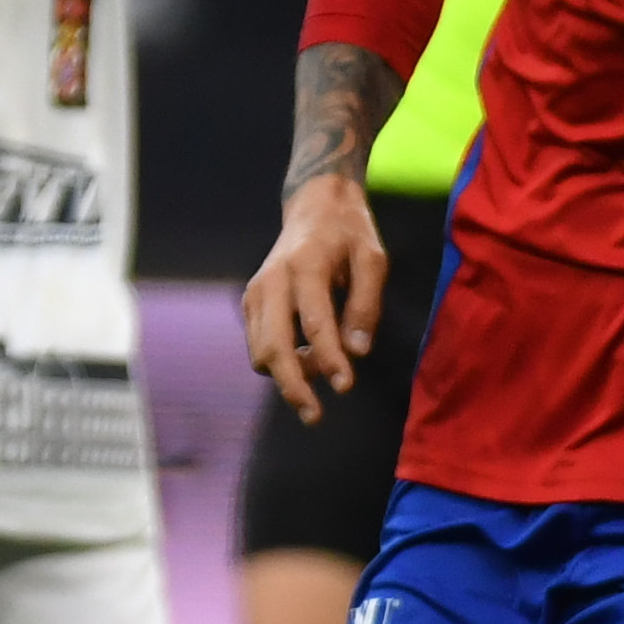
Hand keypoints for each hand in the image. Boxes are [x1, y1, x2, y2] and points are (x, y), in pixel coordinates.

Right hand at [244, 177, 393, 417]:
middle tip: (315, 416)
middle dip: (293, 386)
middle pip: (273, 346)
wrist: (314, 207)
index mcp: (305, 266)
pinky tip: (308, 362)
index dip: (329, 360)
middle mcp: (272, 281)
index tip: (346, 387)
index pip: (315, 323)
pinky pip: (259, 345)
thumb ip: (367, 304)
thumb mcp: (373, 259)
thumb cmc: (349, 234)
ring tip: (323, 377)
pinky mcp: (251, 303)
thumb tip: (357, 352)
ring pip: (260, 351)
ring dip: (287, 376)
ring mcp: (256, 293)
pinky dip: (279, 362)